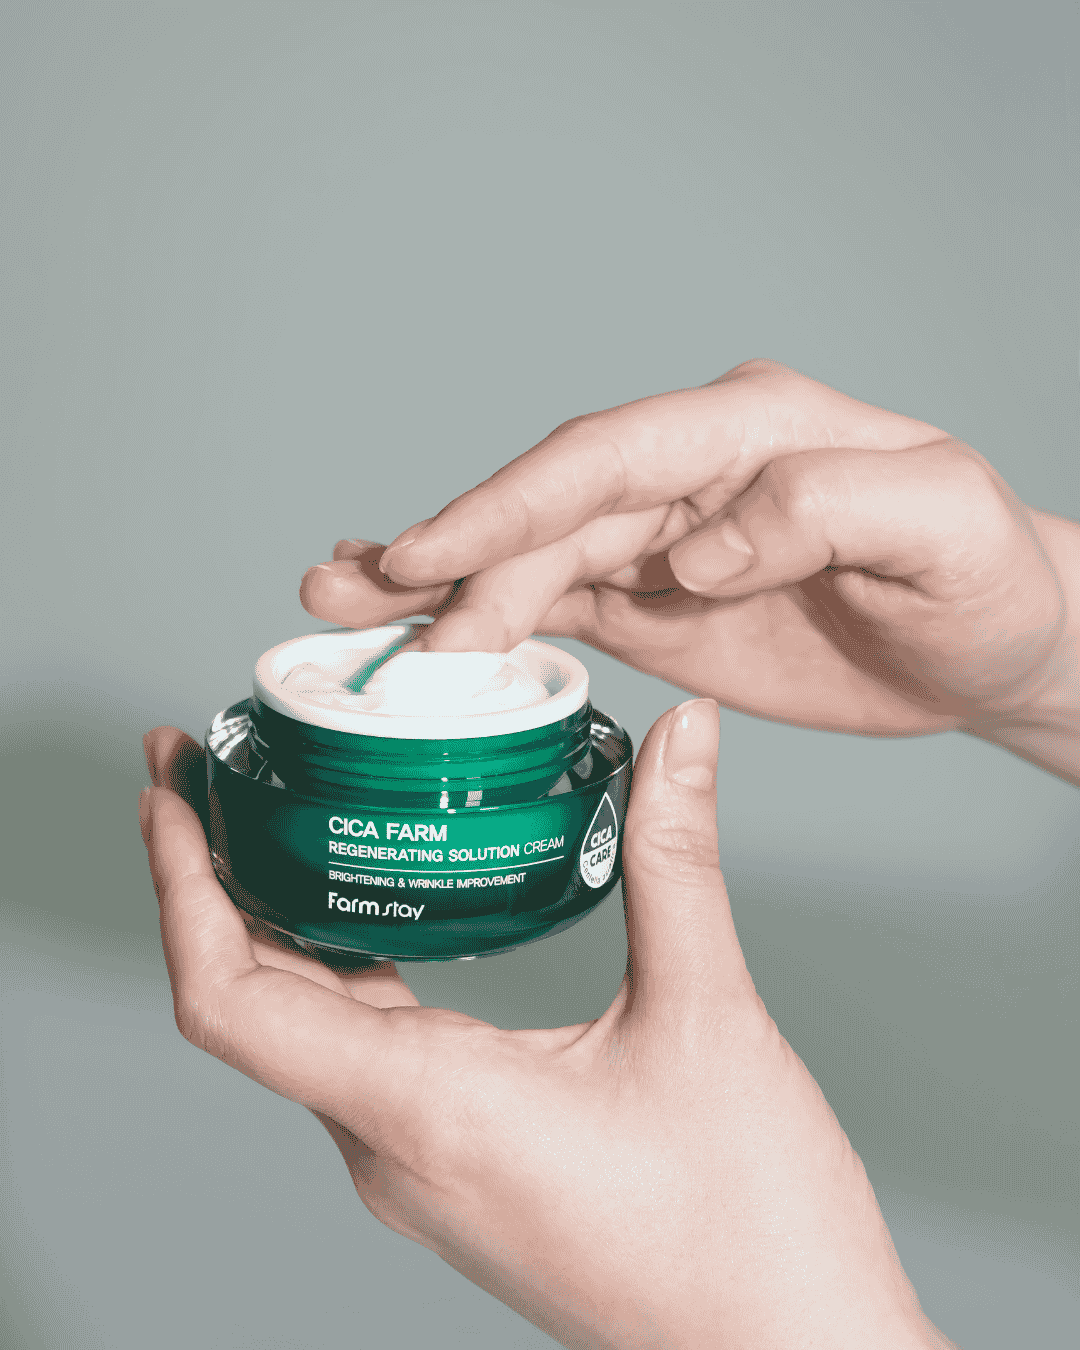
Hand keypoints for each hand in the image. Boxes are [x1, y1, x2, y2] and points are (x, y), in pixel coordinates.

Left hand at [141, 704, 953, 1349]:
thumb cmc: (748, 1228)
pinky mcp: (457, 1166)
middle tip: (202, 768)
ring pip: (301, 1030)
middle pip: (247, 1002)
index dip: (181, 887)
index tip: (169, 792)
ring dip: (268, 923)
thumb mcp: (707, 1019)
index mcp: (424, 1110)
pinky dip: (338, 968)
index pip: (231, 1000)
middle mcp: (394, 1148)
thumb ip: (675, 858)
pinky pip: (359, 1056)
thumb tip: (683, 733)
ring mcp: (421, 1166)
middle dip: (208, 879)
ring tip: (272, 820)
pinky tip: (373, 911)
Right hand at [300, 359, 1078, 780]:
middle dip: (445, 554)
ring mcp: (667, 539)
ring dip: (437, 582)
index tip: (427, 557)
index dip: (508, 505)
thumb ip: (823, 508)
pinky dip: (483, 613)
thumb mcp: (943, 526)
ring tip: (340, 603)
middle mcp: (693, 475)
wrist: (989, 643)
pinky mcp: (659, 601)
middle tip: (345, 596)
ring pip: (532, 555)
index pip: (606, 457)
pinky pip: (555, 603)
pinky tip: (420, 624)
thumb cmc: (983, 580)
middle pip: (547, 510)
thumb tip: (699, 548)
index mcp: (748, 430)